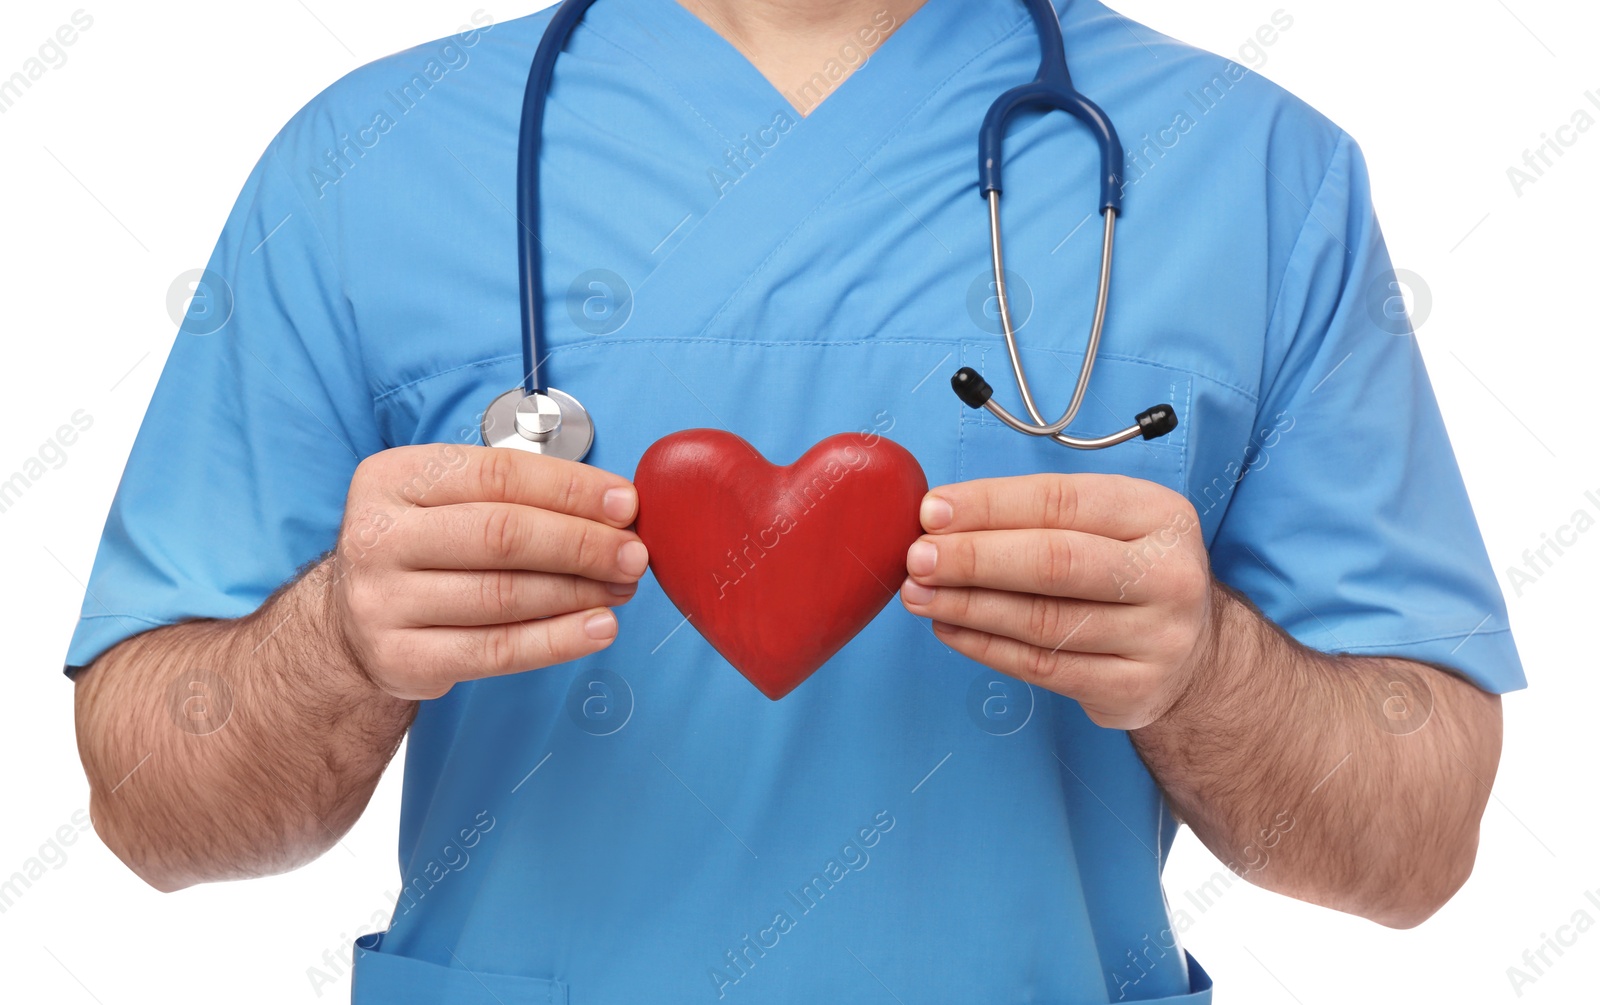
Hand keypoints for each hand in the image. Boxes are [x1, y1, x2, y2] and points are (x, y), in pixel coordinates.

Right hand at [325, 444, 646, 699]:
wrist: (352, 622)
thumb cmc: (425, 548)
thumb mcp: (449, 499)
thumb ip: (518, 495)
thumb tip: (614, 510)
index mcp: (393, 478)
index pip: (499, 476)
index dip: (572, 490)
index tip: (626, 505)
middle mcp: (378, 536)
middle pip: (503, 535)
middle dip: (583, 544)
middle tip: (633, 554)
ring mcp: (382, 601)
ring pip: (504, 595)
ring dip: (579, 592)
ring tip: (622, 588)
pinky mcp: (400, 658)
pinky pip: (496, 650)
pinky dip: (558, 641)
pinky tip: (598, 628)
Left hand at [898, 473, 1218, 728]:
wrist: (1194, 654)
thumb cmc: (1127, 573)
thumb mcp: (1109, 524)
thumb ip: (1038, 515)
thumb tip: (942, 517)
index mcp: (1160, 515)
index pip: (1062, 502)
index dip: (990, 505)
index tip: (932, 511)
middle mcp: (1168, 575)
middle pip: (1054, 562)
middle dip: (973, 558)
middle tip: (918, 558)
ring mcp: (1157, 638)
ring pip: (1042, 620)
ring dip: (968, 606)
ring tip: (919, 594)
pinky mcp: (1132, 688)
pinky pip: (1042, 667)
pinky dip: (985, 646)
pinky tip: (950, 628)